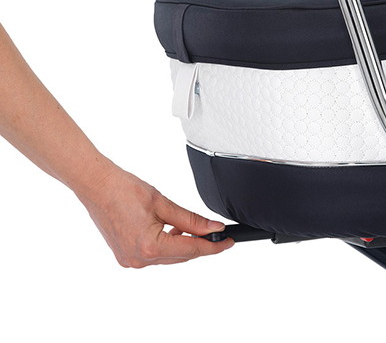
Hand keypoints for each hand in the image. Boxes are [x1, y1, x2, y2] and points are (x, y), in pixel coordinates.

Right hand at [77, 165, 233, 267]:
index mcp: (150, 247)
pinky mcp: (125, 256)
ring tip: (193, 229)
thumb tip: (213, 228)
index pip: (192, 250)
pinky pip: (154, 255)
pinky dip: (167, 245)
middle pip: (181, 257)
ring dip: (183, 245)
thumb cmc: (124, 190)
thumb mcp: (163, 203)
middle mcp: (139, 259)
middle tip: (216, 234)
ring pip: (168, 257)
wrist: (97, 186)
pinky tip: (172, 232)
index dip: (213, 247)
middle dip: (200, 245)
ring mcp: (130, 260)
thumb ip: (191, 219)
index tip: (228, 242)